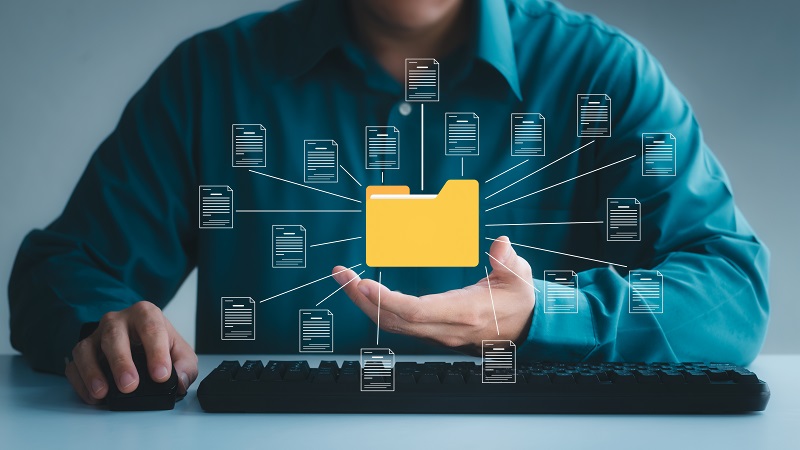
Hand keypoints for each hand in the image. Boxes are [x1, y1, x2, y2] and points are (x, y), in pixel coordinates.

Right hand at [65, 301, 197, 403]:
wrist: (137, 338)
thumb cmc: (159, 344)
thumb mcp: (180, 351)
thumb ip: (185, 366)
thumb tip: (180, 381)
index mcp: (146, 314)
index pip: (152, 328)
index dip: (156, 352)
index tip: (161, 375)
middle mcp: (118, 320)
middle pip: (114, 335)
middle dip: (121, 362)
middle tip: (130, 385)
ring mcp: (96, 334)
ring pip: (87, 348)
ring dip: (93, 371)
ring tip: (103, 392)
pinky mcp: (82, 351)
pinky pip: (74, 364)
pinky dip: (80, 382)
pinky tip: (93, 396)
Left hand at [332, 236, 535, 352]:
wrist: (524, 329)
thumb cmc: (519, 300)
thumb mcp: (520, 277)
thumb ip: (508, 260)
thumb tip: (500, 244)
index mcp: (464, 313)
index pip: (417, 311)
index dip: (388, 300)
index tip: (365, 283)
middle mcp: (446, 328)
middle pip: (394, 320)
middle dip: (362, 298)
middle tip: (341, 274)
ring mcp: (437, 334)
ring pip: (392, 324)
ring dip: (364, 303)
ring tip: (345, 279)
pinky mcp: (432, 332)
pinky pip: (398, 323)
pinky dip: (376, 307)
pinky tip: (364, 291)